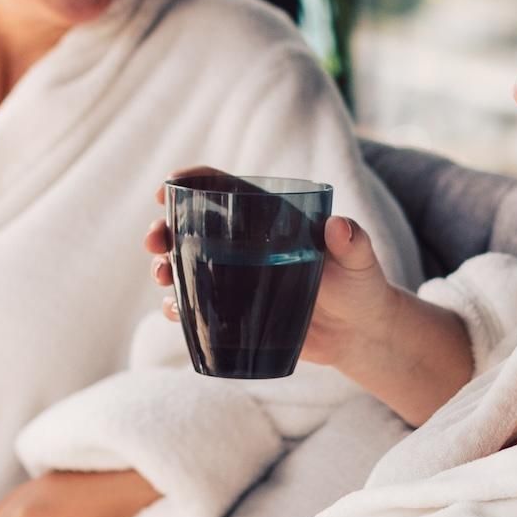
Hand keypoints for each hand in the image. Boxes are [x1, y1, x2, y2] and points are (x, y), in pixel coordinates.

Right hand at [146, 169, 399, 370]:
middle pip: (193, 228)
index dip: (191, 181)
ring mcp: (237, 279)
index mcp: (269, 219)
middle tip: (153, 240)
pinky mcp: (236, 312)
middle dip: (164, 229)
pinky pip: (197, 307)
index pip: (223, 189)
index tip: (166, 186)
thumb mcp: (361, 261)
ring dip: (164, 267)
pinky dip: (178, 307)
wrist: (361, 335)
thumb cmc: (363, 287)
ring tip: (161, 276)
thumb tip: (338, 226)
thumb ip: (353, 242)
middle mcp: (246, 246)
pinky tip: (172, 310)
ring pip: (187, 266)